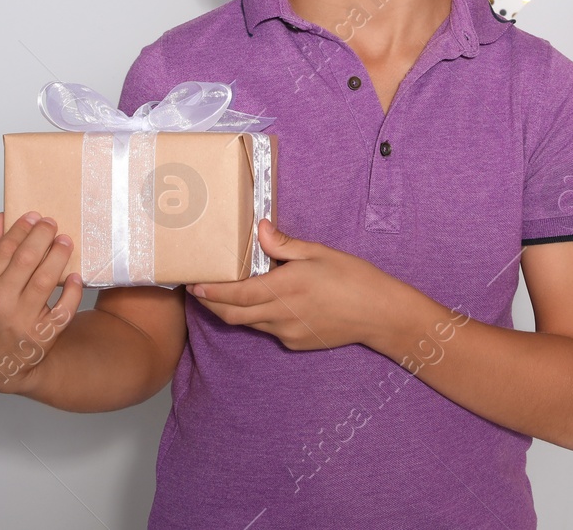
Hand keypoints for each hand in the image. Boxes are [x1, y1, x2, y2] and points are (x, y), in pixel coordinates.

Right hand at [0, 211, 84, 394]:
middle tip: (52, 224)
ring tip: (65, 241)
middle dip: (42, 235)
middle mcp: (0, 303)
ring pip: (46, 280)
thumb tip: (1, 219)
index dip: (21, 229)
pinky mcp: (43, 336)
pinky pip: (64, 309)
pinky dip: (73, 291)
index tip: (34, 216)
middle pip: (26, 259)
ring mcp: (22, 321)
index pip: (4, 249)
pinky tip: (76, 277)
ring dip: (59, 256)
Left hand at [186, 218, 409, 351]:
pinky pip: (269, 330)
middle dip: (211, 304)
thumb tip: (258, 228)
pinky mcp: (296, 343)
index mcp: (285, 288)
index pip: (236, 294)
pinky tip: (266, 303)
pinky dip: (259, 317)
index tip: (193, 284)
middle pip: (233, 315)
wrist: (379, 313)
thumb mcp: (318, 252)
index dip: (211, 292)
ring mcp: (287, 333)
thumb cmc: (352, 277)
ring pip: (249, 324)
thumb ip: (283, 244)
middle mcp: (281, 315)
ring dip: (234, 311)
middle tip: (199, 290)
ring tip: (226, 294)